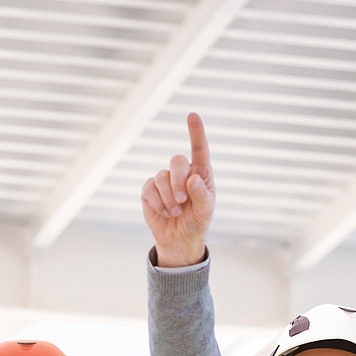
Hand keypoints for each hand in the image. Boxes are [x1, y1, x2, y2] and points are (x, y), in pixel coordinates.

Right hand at [141, 112, 214, 266]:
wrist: (179, 239)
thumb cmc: (197, 221)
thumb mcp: (205, 211)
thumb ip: (201, 194)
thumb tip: (192, 178)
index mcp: (200, 173)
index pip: (199, 149)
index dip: (196, 132)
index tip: (192, 115)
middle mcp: (182, 172)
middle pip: (177, 161)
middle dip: (178, 181)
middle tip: (182, 201)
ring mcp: (164, 180)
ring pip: (161, 177)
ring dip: (168, 198)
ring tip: (175, 213)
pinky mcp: (149, 190)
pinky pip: (149, 189)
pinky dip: (157, 204)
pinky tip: (164, 213)